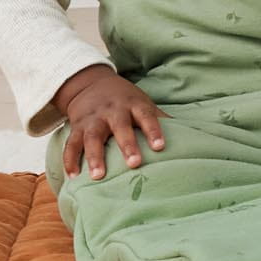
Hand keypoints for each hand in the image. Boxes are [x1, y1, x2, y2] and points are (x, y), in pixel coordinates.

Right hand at [55, 63, 166, 178]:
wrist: (90, 83)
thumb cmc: (125, 100)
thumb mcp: (143, 103)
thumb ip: (160, 119)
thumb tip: (190, 135)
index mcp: (133, 105)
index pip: (146, 116)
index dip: (154, 130)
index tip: (160, 147)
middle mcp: (113, 111)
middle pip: (120, 126)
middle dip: (127, 145)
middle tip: (135, 164)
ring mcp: (93, 119)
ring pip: (92, 137)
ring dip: (95, 156)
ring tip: (98, 176)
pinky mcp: (76, 127)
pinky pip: (71, 144)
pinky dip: (70, 160)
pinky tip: (73, 176)